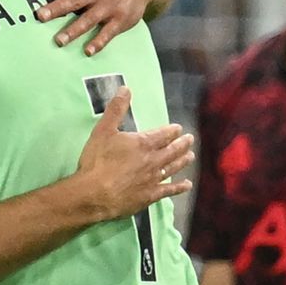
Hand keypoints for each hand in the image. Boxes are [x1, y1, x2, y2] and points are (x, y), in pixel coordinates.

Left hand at [28, 0, 161, 56]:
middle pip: (74, 0)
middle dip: (58, 8)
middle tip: (40, 16)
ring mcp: (109, 5)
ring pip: (89, 19)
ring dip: (74, 30)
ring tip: (59, 41)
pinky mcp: (121, 18)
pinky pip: (109, 32)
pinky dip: (99, 42)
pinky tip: (88, 51)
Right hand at [68, 86, 193, 221]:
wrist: (94, 193)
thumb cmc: (97, 160)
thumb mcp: (103, 130)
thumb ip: (116, 109)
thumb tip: (126, 89)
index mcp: (143, 143)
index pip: (163, 134)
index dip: (172, 130)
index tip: (179, 128)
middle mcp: (153, 160)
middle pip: (172, 150)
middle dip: (182, 143)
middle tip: (190, 139)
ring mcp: (153, 179)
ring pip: (173, 167)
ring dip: (183, 161)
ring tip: (191, 156)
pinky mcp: (150, 195)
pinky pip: (169, 190)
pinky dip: (179, 187)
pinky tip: (187, 185)